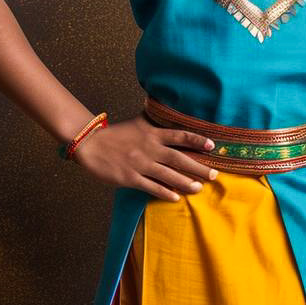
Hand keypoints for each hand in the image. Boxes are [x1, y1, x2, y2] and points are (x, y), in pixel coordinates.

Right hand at [72, 114, 218, 201]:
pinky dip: (165, 192)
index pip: (180, 135)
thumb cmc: (116, 134)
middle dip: (199, 167)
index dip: (197, 140)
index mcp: (152, 133)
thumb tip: (167, 107)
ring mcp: (140, 164)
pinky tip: (175, 197)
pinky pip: (151, 187)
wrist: (90, 144)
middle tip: (215, 175)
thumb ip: (154, 120)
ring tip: (199, 188)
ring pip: (168, 175)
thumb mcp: (137, 122)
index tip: (212, 147)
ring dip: (185, 183)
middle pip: (179, 158)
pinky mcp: (130, 177)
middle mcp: (149, 148)